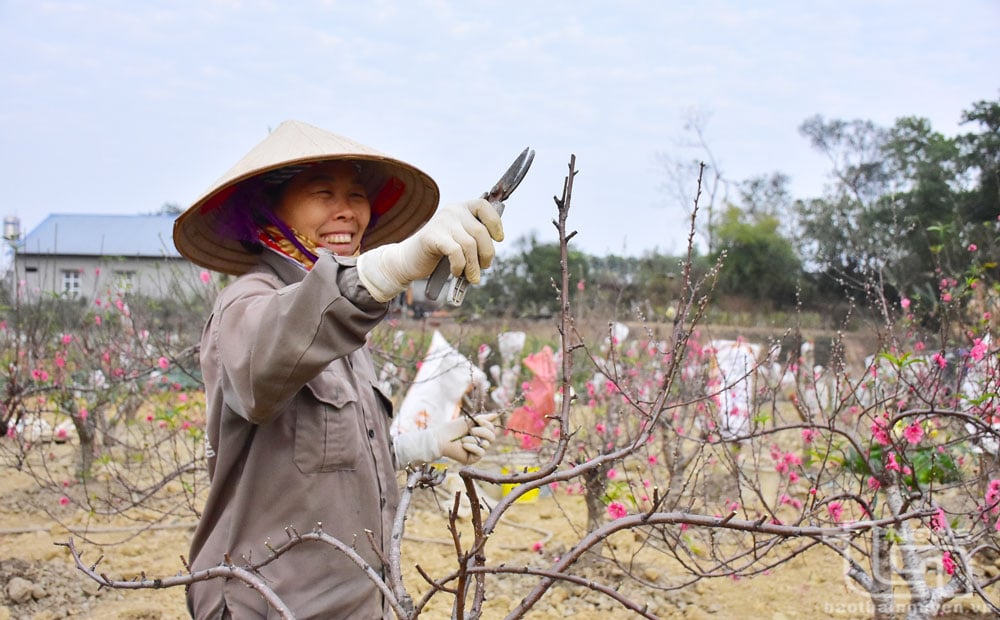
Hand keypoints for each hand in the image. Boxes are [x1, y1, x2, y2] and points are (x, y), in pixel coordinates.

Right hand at [357, 199, 502, 301]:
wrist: (408, 260)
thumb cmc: (439, 253)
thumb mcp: (460, 240)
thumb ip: (475, 240)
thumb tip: (491, 252)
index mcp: (461, 208)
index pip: (484, 206)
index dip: (495, 223)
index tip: (499, 239)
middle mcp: (452, 211)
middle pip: (480, 231)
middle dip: (487, 253)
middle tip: (484, 267)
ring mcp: (442, 222)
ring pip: (470, 245)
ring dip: (474, 266)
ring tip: (472, 277)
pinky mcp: (432, 237)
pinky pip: (456, 252)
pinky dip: (460, 266)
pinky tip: (457, 272)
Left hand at [437, 413, 497, 464]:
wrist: (442, 438)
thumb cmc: (454, 428)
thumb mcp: (470, 420)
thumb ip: (483, 418)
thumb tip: (496, 415)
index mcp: (480, 433)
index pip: (492, 429)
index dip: (487, 424)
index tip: (477, 420)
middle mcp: (481, 442)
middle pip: (492, 437)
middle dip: (482, 431)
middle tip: (471, 430)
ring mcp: (477, 451)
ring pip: (486, 444)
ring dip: (473, 439)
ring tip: (462, 439)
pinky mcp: (473, 459)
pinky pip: (480, 452)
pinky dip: (472, 447)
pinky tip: (463, 445)